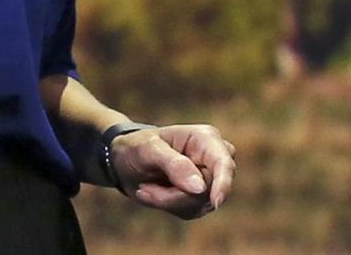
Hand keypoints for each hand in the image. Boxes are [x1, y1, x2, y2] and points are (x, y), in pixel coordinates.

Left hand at [111, 123, 235, 218]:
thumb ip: (175, 165)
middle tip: (145, 189)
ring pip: (200, 203)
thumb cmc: (137, 147)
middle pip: (209, 189)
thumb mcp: (148, 149)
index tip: (215, 201)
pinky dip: (167, 206)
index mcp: (205, 138)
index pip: (224, 162)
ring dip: (168, 201)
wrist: (125, 161)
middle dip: (176, 195)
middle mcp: (212, 158)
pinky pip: (191, 211)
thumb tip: (200, 187)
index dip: (223, 182)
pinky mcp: (200, 197)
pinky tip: (152, 193)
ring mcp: (209, 179)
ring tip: (146, 188)